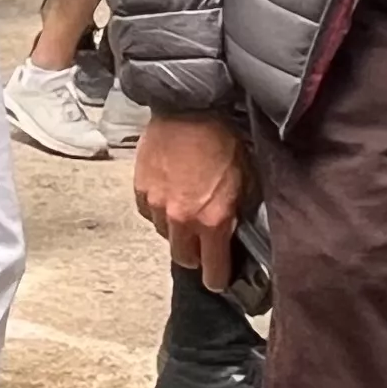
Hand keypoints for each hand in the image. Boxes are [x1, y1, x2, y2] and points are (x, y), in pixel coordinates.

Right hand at [132, 111, 250, 290]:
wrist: (189, 108)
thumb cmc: (222, 140)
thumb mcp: (246, 180)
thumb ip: (239, 213)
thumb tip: (236, 233)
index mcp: (212, 221)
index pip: (212, 270)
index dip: (218, 279)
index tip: (220, 279)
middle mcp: (181, 219)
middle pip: (184, 259)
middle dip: (196, 256)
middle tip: (204, 244)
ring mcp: (156, 205)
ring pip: (165, 235)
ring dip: (176, 231)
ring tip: (186, 210)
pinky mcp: (140, 189)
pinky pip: (148, 213)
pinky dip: (158, 211)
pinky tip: (170, 194)